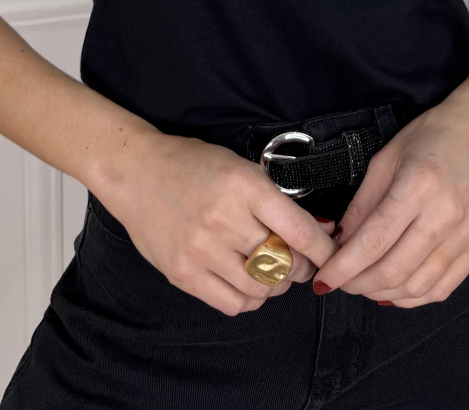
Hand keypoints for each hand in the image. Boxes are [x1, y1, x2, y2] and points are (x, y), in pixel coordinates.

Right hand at [94, 132, 338, 315]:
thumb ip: (275, 199)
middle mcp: (224, 220)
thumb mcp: (240, 167)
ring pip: (262, 288)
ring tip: (272, 270)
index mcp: (244, 186)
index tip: (332, 255)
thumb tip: (318, 229)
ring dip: (276, 284)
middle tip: (299, 261)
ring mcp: (202, 250)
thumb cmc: (191, 164)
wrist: (136, 172)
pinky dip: (250, 298)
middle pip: (284, 263)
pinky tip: (247, 281)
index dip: (324, 250)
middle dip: (301, 266)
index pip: (299, 231)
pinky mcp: (183, 274)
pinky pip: (233, 304)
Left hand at [311, 91, 468, 306]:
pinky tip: (394, 288)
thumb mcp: (386, 159)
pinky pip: (441, 288)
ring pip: (417, 286)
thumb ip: (362, 204)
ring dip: (383, 293)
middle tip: (340, 282)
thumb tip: (341, 242)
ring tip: (363, 285)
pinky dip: (412, 296)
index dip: (344, 266)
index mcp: (419, 185)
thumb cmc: (433, 137)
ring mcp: (467, 236)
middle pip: (394, 270)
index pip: (374, 241)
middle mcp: (446, 215)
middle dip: (359, 284)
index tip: (324, 279)